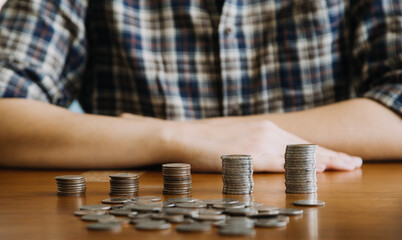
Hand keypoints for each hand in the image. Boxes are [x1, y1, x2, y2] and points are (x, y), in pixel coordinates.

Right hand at [120, 114, 362, 171]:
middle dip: (332, 155)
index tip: (337, 156)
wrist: (184, 136)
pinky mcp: (250, 154)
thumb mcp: (236, 137)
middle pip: (305, 146)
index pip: (298, 141)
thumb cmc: (207, 139)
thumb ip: (255, 143)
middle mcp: (266, 131)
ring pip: (300, 153)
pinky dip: (303, 166)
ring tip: (347, 165)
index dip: (320, 150)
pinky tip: (318, 170)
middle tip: (353, 162)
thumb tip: (267, 152)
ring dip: (326, 160)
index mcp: (263, 127)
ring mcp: (260, 141)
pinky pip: (282, 162)